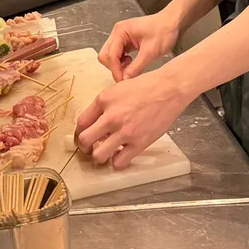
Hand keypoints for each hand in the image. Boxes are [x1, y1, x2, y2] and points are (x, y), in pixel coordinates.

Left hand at [74, 67, 193, 168]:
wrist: (170, 89)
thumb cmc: (147, 86)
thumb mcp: (118, 89)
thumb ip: (104, 106)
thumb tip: (95, 124)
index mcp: (104, 100)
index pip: (81, 123)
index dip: (79, 132)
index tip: (83, 136)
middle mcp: (111, 117)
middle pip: (85, 141)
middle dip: (85, 147)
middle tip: (90, 148)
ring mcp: (125, 132)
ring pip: (99, 156)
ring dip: (100, 156)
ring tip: (105, 152)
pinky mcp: (139, 143)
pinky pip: (119, 162)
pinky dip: (117, 161)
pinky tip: (121, 154)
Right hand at [96, 12, 181, 80]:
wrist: (172, 22)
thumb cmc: (164, 32)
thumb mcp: (150, 52)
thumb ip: (136, 67)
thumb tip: (125, 80)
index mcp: (120, 31)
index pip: (110, 55)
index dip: (116, 70)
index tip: (123, 82)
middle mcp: (117, 32)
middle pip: (105, 55)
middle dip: (114, 68)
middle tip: (126, 76)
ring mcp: (120, 36)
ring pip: (110, 56)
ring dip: (118, 65)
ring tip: (131, 69)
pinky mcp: (125, 41)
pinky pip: (117, 54)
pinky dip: (122, 62)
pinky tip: (132, 64)